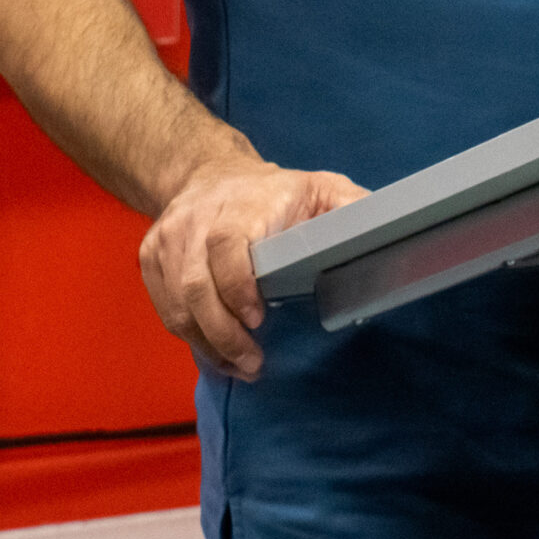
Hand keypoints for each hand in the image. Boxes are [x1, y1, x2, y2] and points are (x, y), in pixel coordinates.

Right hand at [138, 158, 366, 380]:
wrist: (206, 172)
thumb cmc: (273, 189)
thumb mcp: (320, 186)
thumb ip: (350, 207)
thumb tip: (388, 230)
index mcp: (242, 204)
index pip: (227, 244)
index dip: (237, 284)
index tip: (258, 318)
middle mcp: (196, 221)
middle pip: (196, 285)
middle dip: (223, 334)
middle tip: (253, 363)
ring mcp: (168, 241)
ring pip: (177, 304)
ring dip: (207, 344)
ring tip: (239, 367)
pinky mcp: (150, 258)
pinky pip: (165, 307)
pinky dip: (189, 336)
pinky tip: (216, 353)